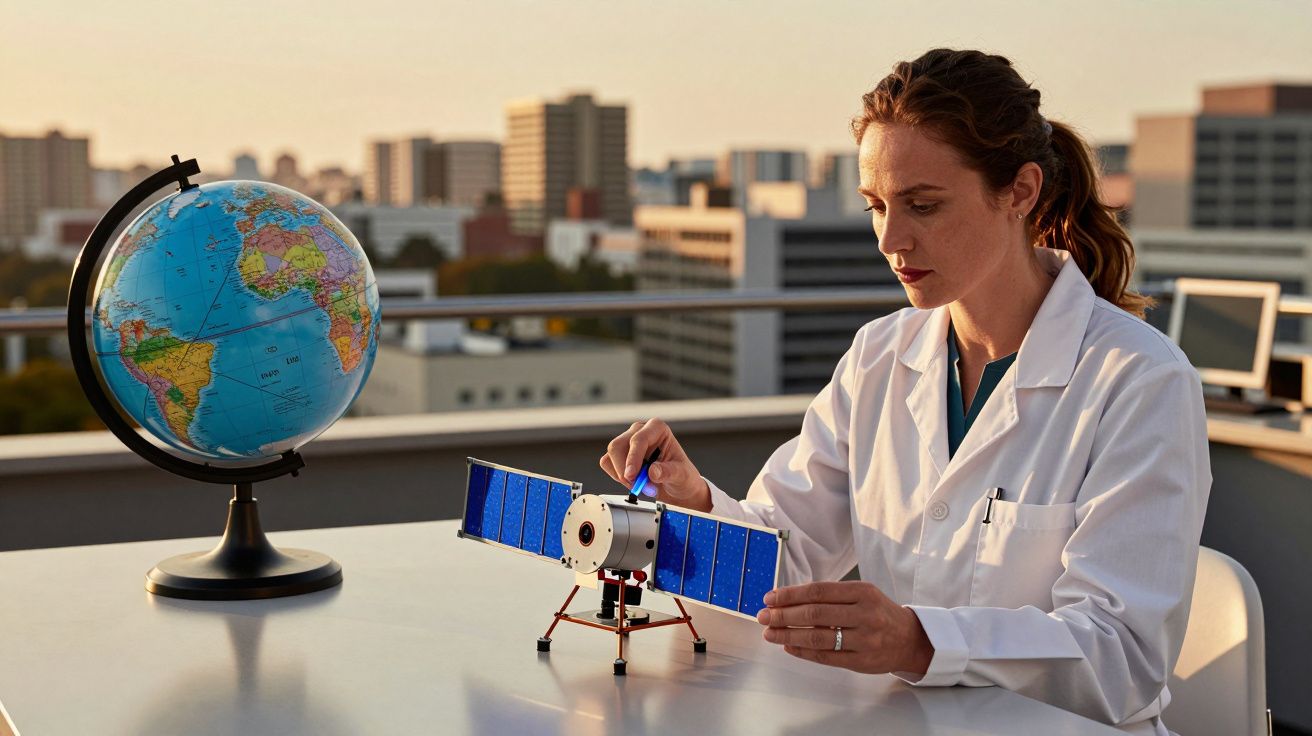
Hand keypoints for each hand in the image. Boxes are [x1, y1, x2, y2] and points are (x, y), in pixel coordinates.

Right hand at [598, 418, 711, 511]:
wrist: (678, 488)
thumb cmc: (682, 477)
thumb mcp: (682, 475)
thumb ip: (668, 472)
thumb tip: (652, 471)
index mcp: (657, 429)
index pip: (638, 439)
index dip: (633, 458)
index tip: (632, 476)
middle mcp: (640, 431)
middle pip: (618, 445)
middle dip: (624, 469)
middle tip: (636, 485)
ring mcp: (628, 442)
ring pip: (611, 455)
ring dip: (621, 475)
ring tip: (640, 485)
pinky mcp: (619, 455)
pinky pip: (607, 463)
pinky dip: (616, 476)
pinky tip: (633, 481)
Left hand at [756, 581, 933, 675]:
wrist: (910, 639)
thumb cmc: (878, 613)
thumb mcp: (862, 594)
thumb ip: (831, 595)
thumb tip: (788, 598)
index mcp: (863, 592)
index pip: (818, 591)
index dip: (790, 595)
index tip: (770, 598)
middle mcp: (865, 615)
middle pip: (815, 614)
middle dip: (783, 615)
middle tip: (763, 616)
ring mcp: (864, 640)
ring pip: (818, 637)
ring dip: (788, 634)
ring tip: (769, 633)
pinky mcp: (861, 661)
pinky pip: (825, 656)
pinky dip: (803, 651)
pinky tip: (788, 645)